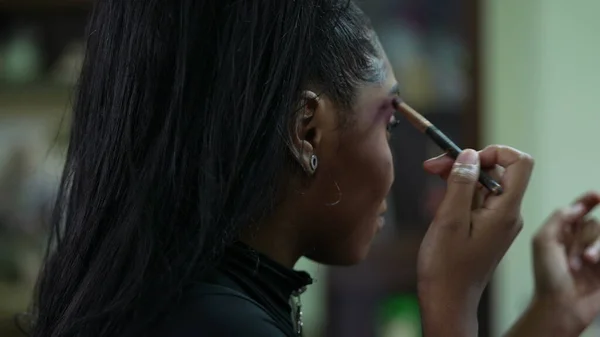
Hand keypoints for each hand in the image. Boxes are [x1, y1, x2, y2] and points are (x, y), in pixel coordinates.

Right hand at [417, 145, 533, 335]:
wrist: (447, 300)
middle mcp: (508, 214)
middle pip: (498, 170)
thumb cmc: (446, 266)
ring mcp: (498, 221)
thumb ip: (461, 184)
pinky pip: (478, 198)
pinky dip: (460, 190)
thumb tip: (469, 154)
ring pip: (485, 183)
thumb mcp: (449, 220)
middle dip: (467, 161)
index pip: (520, 163)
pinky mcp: (487, 227)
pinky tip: (440, 194)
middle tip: (433, 165)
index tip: (464, 158)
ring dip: (459, 175)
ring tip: (432, 175)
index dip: (494, 152)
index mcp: (505, 212)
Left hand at [528, 191, 599, 334]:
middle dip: (586, 236)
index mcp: (563, 232)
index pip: (580, 210)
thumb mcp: (543, 242)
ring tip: (586, 262)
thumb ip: (558, 219)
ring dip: (596, 245)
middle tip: (575, 256)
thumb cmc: (548, 276)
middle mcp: (581, 241)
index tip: (597, 195)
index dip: (589, 200)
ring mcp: (596, 254)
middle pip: (595, 224)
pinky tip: (595, 264)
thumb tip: (576, 205)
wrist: (561, 306)